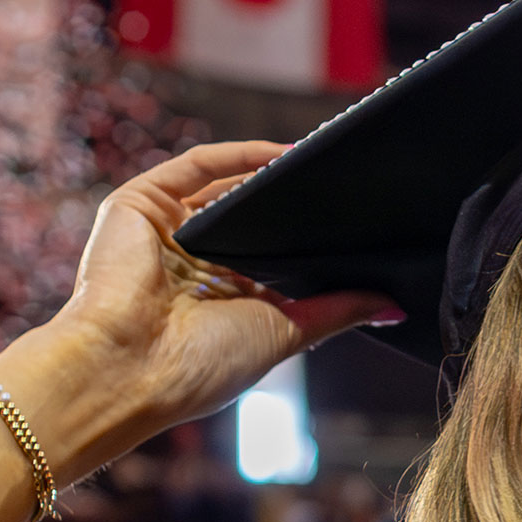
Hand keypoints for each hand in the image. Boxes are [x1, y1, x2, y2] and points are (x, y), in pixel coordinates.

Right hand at [0, 143, 396, 475]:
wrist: (128, 367)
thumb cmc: (199, 367)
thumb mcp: (285, 333)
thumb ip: (335, 312)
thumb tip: (394, 306)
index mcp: (218, 300)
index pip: (271, 256)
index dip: (312, 241)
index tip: (363, 228)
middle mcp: (189, 263)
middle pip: (250, 217)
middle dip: (296, 205)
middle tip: (352, 188)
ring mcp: (162, 231)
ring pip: (225, 187)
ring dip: (272, 176)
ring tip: (325, 167)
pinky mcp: (139, 203)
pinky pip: (198, 165)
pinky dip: (241, 155)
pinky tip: (286, 153)